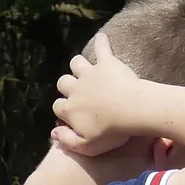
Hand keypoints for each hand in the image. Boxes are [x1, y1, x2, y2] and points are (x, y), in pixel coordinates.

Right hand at [52, 33, 139, 155]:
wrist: (131, 110)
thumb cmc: (111, 132)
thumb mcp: (87, 146)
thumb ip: (67, 141)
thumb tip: (53, 133)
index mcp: (70, 109)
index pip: (58, 107)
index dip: (63, 110)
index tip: (71, 114)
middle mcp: (75, 88)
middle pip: (63, 82)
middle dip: (67, 86)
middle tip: (77, 91)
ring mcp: (90, 74)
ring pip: (76, 64)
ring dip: (78, 66)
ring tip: (83, 69)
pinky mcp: (107, 63)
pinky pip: (102, 49)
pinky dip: (102, 43)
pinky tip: (102, 38)